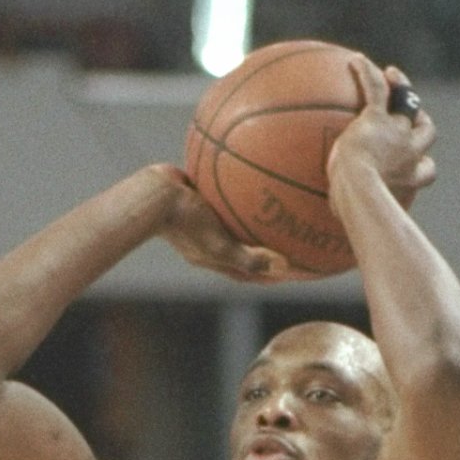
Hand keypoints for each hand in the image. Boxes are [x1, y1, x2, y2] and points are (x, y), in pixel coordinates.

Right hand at [146, 165, 302, 283]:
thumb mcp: (219, 244)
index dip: (280, 276)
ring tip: (284, 217)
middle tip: (301, 246)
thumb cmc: (185, 221)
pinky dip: (248, 202)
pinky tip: (260, 183)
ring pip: (243, 229)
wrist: (154, 195)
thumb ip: (248, 258)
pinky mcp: (203, 204)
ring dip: (261, 228)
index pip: (257, 274)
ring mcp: (208, 225)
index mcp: (219, 260)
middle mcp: (215, 245)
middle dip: (275, 254)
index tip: (305, 273)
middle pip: (251, 254)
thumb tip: (282, 267)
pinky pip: (233, 205)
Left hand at [326, 58, 436, 207]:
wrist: (360, 193)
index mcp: (411, 180)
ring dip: (403, 88)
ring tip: (392, 75)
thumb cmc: (357, 214)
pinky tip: (355, 60)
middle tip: (411, 112)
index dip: (424, 163)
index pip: (426, 170)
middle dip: (421, 120)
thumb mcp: (361, 219)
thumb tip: (330, 229)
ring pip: (408, 103)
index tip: (417, 160)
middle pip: (426, 132)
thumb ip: (353, 216)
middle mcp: (412, 155)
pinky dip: (368, 74)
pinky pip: (376, 89)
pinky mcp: (377, 118)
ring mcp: (398, 133)